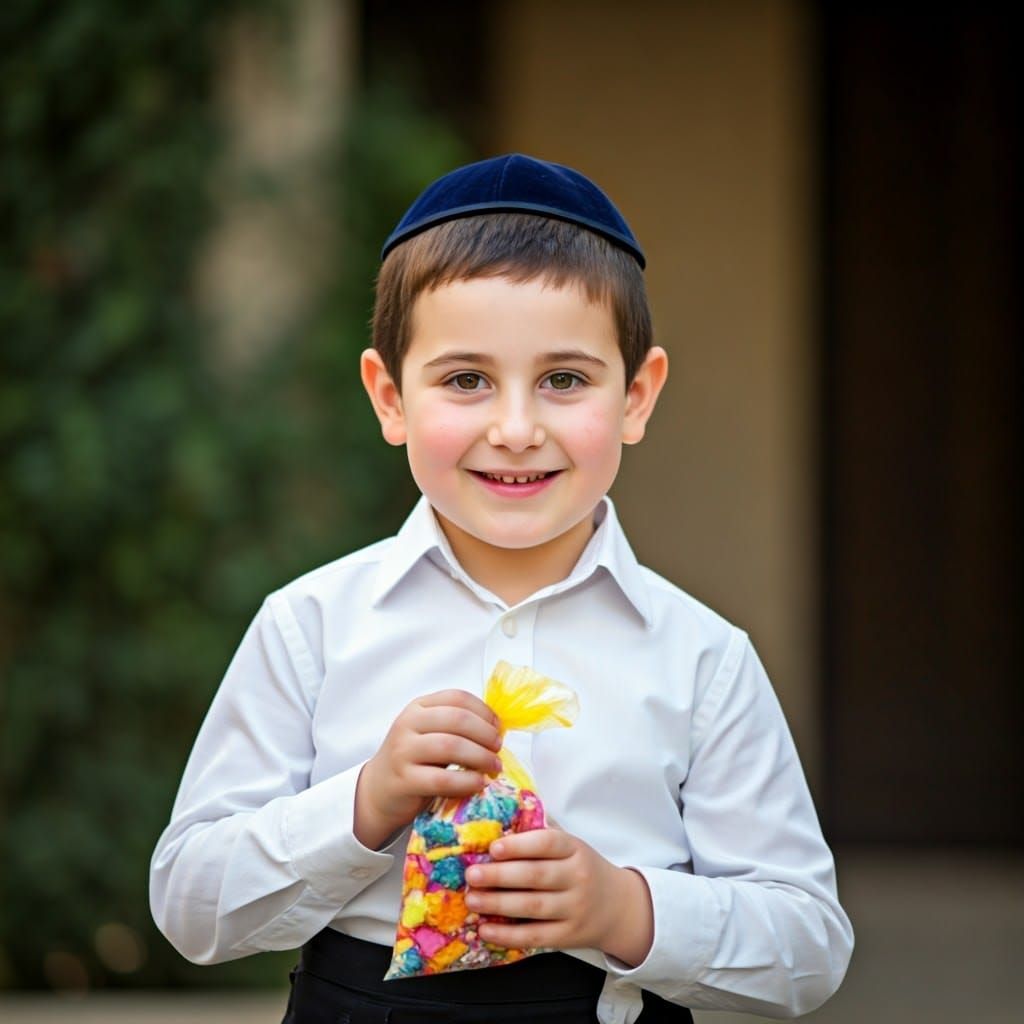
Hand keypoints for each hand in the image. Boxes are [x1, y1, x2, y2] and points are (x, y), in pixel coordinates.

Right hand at [354, 690, 502, 849]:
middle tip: (498, 748)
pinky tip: (478, 783)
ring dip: (481, 757)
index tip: (498, 727)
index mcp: (418, 707)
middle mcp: (408, 724)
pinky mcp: (404, 780)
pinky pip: (442, 779)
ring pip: (451, 746)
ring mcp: (403, 751)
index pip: (457, 698)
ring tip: (494, 767)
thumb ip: (457, 727)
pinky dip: (467, 781)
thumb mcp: (430, 734)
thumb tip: (498, 729)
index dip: (484, 711)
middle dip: (486, 733)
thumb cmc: (414, 760)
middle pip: (457, 719)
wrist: (378, 790)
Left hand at [463, 828, 653, 966]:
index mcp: (575, 849)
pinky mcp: (568, 936)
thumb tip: (501, 820)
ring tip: (472, 899)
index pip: (548, 843)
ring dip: (498, 903)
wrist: (618, 907)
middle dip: (500, 875)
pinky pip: (535, 936)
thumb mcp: (571, 847)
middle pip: (536, 876)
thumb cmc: (581, 869)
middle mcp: (577, 878)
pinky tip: (486, 929)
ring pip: (533, 907)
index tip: (493, 848)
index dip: (519, 845)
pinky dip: (508, 935)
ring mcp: (574, 909)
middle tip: (472, 875)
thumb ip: (542, 835)